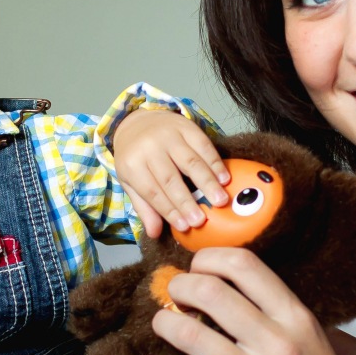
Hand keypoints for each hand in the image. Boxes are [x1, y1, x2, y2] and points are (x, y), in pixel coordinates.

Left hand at [113, 109, 228, 236]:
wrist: (137, 121)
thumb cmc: (135, 157)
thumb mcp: (131, 182)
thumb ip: (144, 207)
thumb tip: (154, 233)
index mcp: (132, 165)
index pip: (153, 192)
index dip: (169, 211)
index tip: (185, 226)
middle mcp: (149, 148)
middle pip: (170, 179)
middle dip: (187, 201)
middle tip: (202, 220)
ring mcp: (169, 135)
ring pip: (190, 162)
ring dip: (207, 183)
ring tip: (220, 200)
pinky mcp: (186, 126)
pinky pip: (203, 145)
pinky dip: (215, 163)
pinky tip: (224, 178)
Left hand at [137, 247, 355, 354]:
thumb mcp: (313, 340)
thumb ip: (276, 315)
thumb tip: (229, 291)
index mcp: (296, 317)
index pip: (244, 265)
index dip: (208, 258)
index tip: (196, 267)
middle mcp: (278, 343)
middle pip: (210, 292)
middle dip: (179, 287)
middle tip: (172, 296)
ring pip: (191, 336)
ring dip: (164, 325)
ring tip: (161, 326)